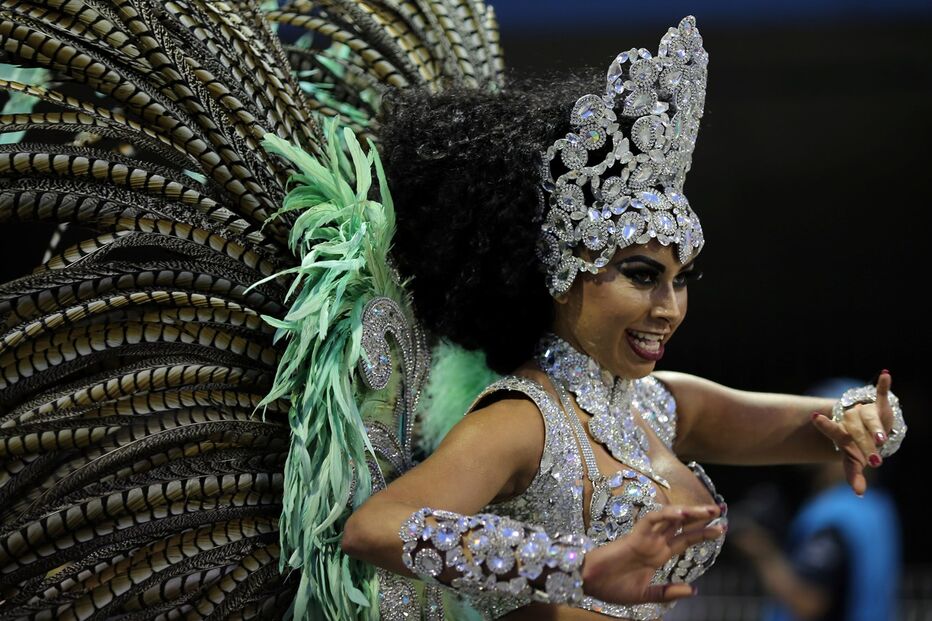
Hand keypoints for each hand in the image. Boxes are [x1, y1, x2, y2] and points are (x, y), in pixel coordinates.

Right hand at [581, 504, 723, 603]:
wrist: (590, 583)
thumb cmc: (612, 587)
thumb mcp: (646, 595)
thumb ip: (667, 592)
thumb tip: (694, 590)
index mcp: (658, 555)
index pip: (685, 540)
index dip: (702, 533)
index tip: (721, 528)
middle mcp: (654, 543)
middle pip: (682, 526)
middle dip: (701, 518)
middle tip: (721, 510)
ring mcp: (645, 537)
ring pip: (670, 519)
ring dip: (689, 513)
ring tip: (709, 510)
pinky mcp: (634, 535)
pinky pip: (651, 520)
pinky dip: (665, 515)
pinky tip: (681, 514)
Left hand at [811, 371, 895, 495]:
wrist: (865, 428)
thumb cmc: (857, 446)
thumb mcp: (854, 460)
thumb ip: (854, 476)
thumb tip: (859, 494)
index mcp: (843, 435)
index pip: (834, 432)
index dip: (825, 425)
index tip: (814, 416)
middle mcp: (851, 422)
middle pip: (857, 431)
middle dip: (865, 445)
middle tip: (874, 462)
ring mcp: (864, 413)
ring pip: (870, 417)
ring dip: (877, 427)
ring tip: (882, 440)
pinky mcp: (879, 406)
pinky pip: (881, 395)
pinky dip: (883, 386)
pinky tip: (885, 374)